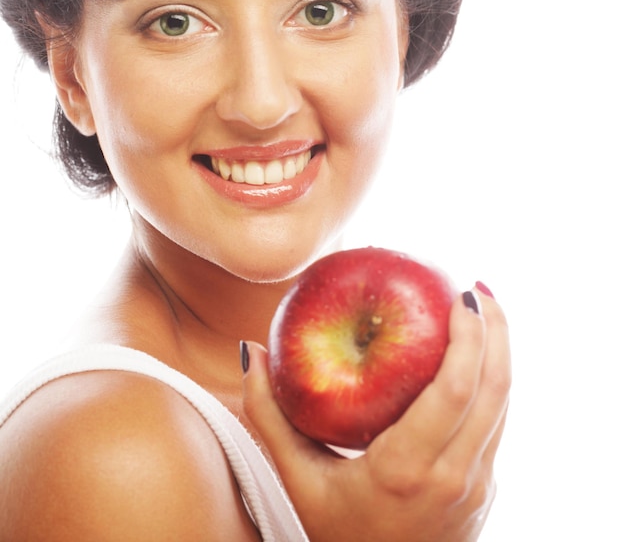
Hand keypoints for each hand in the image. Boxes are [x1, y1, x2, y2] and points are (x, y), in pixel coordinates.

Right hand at [242, 287, 510, 541]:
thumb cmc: (332, 534)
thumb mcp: (294, 479)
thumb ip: (267, 416)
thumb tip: (252, 352)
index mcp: (406, 469)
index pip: (456, 390)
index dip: (470, 337)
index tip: (462, 295)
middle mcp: (453, 477)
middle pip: (495, 389)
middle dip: (497, 331)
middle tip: (479, 286)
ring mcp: (476, 486)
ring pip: (504, 405)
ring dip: (501, 352)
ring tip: (487, 311)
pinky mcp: (484, 488)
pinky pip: (496, 422)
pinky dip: (492, 379)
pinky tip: (476, 356)